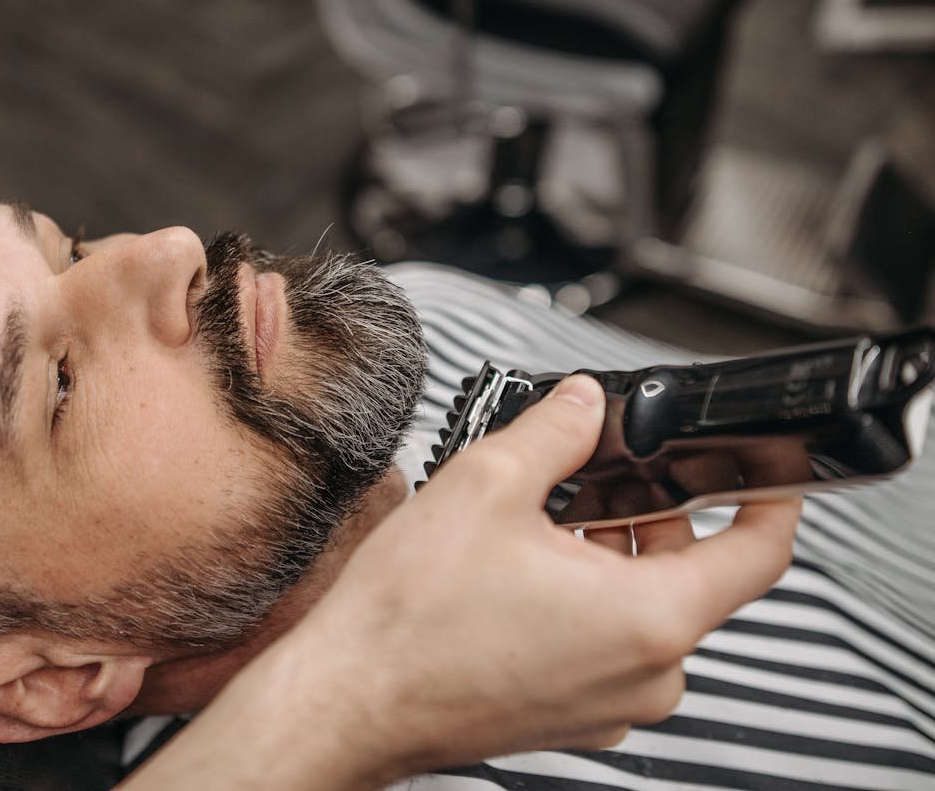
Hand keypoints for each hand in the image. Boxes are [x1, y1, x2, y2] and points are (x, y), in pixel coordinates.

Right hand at [121, 375, 799, 789]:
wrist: (350, 699)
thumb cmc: (407, 621)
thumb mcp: (487, 484)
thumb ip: (556, 429)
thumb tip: (585, 404)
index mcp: (646, 618)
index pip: (759, 550)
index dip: (768, 493)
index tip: (756, 464)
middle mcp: (644, 673)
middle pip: (694, 573)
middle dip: (656, 511)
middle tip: (602, 470)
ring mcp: (611, 702)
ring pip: (646, 607)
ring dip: (613, 552)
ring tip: (546, 516)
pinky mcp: (574, 714)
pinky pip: (610, 642)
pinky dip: (588, 597)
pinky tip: (526, 565)